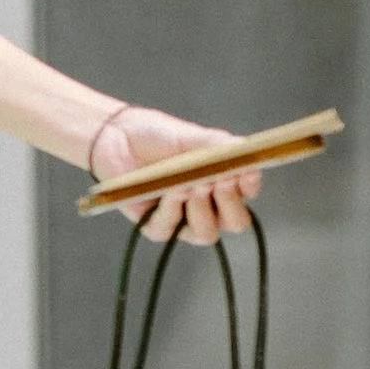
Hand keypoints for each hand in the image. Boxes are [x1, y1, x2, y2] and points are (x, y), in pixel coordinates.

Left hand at [90, 103, 260, 245]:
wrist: (118, 135)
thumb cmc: (160, 137)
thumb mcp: (193, 137)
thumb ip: (219, 145)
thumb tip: (243, 150)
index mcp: (224, 184)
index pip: (248, 192)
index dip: (250, 184)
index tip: (245, 171)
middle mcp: (209, 207)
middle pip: (235, 222)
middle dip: (231, 202)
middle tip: (221, 181)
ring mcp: (183, 220)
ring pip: (207, 233)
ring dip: (202, 209)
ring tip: (193, 185)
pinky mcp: (156, 227)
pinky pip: (171, 229)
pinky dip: (173, 209)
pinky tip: (172, 191)